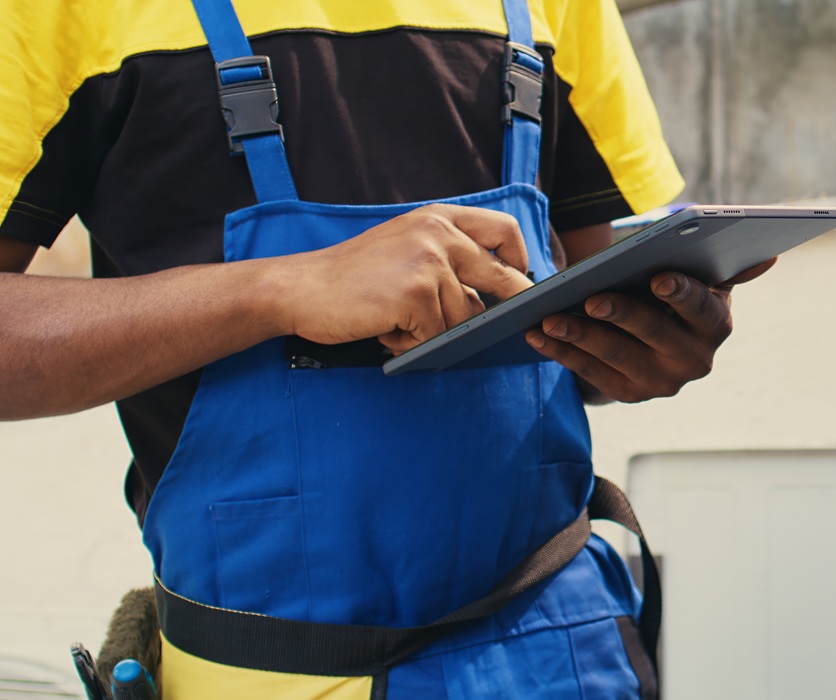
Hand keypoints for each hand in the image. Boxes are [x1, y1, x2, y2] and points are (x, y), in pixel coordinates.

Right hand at [284, 204, 532, 351]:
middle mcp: (438, 234)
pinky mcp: (417, 296)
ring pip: (464, 317)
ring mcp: (429, 264)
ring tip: (397, 325)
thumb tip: (487, 298)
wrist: (301, 288)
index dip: (519, 258)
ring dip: (435, 331)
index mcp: (437, 218)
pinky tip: (387, 333)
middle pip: (502, 277)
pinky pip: (436, 336)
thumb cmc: (350, 275)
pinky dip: (413, 343)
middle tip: (509, 325)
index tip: (520, 278)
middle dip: (509, 306)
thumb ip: (445, 259)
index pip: (504, 229)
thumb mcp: (404, 247)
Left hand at [524, 258, 776, 403]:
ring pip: (613, 356)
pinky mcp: (627, 394)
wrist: (657, 339)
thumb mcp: (699, 280)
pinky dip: (560, 353)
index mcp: (715, 325)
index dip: (680, 294)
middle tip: (589, 299)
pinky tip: (536, 336)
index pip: (700, 308)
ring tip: (547, 320)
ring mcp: (659, 382)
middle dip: (618, 315)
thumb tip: (764, 257)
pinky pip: (588, 372)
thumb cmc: (674, 296)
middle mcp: (693, 360)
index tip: (658, 278)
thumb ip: (721, 268)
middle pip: (651, 334)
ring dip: (577, 336)